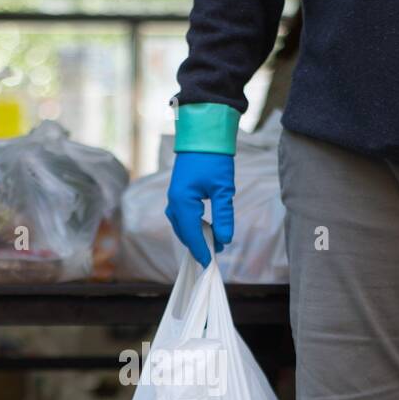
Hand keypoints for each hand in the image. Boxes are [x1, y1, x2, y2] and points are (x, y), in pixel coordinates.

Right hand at [165, 151, 234, 266]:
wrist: (202, 136)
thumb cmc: (214, 159)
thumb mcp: (223, 189)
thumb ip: (224, 216)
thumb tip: (225, 239)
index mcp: (182, 202)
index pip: (191, 235)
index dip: (202, 251)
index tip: (210, 264)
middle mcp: (173, 203)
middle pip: (185, 233)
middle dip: (200, 245)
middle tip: (219, 252)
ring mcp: (173, 199)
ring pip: (183, 227)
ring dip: (197, 236)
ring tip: (216, 241)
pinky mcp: (177, 195)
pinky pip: (182, 218)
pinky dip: (193, 226)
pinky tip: (207, 228)